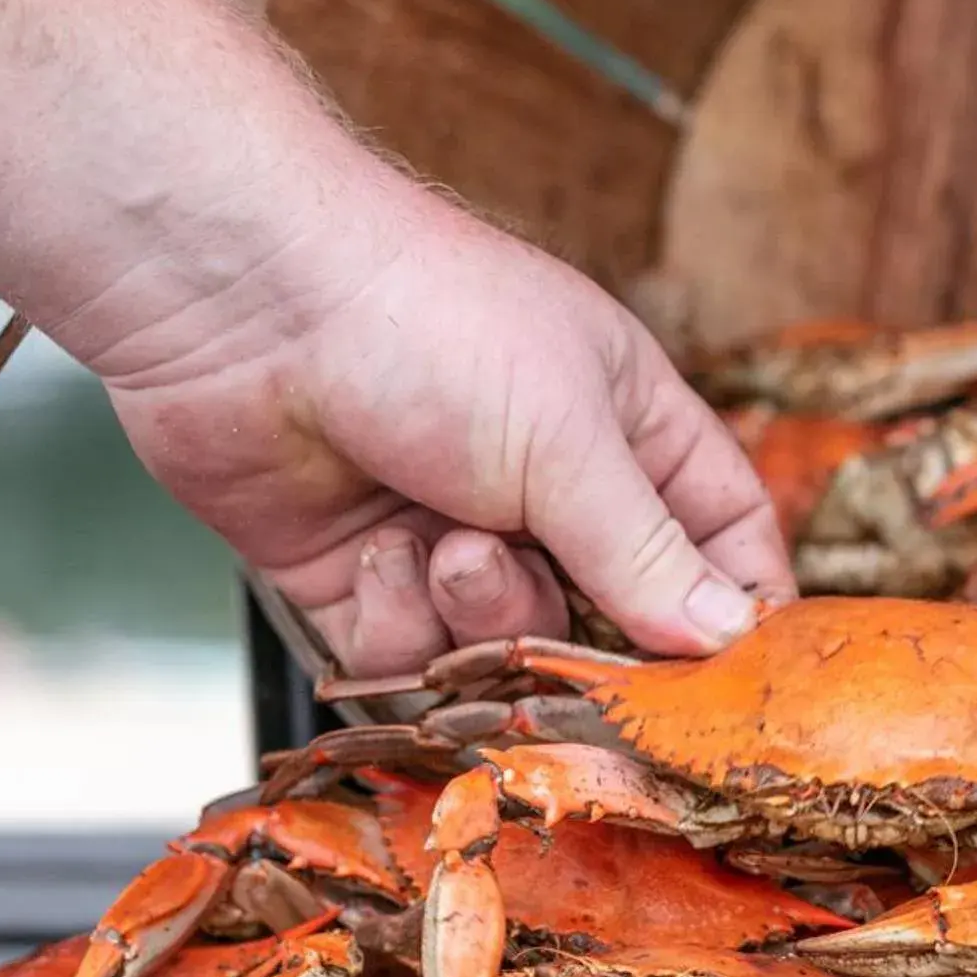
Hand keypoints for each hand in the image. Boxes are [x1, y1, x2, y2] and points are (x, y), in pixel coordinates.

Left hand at [98, 187, 794, 676]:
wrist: (240, 301)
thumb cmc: (428, 323)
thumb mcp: (568, 442)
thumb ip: (647, 554)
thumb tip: (730, 636)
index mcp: (628, 430)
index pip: (722, 533)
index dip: (736, 603)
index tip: (736, 675)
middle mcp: (552, 489)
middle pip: (614, 615)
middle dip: (582, 629)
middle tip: (556, 614)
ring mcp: (457, 536)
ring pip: (511, 644)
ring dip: (479, 610)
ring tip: (443, 545)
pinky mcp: (367, 579)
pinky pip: (414, 653)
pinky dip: (397, 617)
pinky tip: (375, 548)